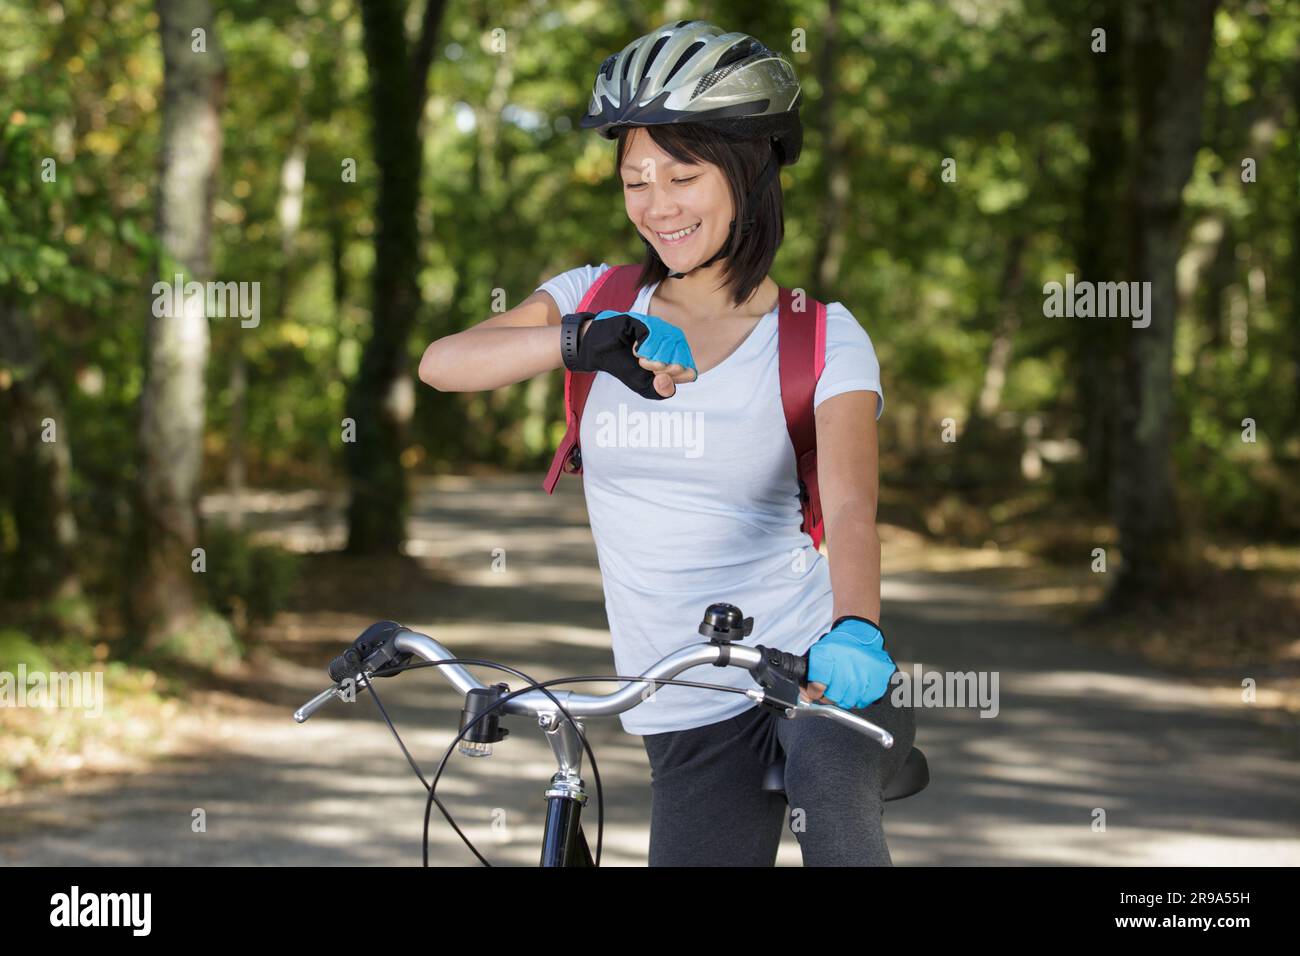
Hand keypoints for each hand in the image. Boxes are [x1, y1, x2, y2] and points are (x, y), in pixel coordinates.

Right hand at [570, 310, 696, 399]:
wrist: (600, 353)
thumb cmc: (625, 365)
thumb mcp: (644, 386)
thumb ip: (661, 390)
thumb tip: (668, 380)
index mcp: (676, 357)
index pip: (690, 372)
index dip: (675, 379)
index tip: (658, 378)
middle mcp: (673, 341)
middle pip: (681, 360)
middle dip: (661, 370)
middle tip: (644, 367)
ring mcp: (661, 329)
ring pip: (669, 347)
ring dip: (651, 359)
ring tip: (639, 358)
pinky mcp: (646, 321)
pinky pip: (652, 336)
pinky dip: (641, 348)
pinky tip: (634, 348)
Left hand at [803, 616, 895, 709]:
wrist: (861, 635)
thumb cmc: (839, 646)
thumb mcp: (818, 654)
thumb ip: (808, 676)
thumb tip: (807, 697)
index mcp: (828, 655)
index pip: (817, 686)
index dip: (815, 692)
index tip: (816, 691)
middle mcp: (847, 663)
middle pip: (833, 697)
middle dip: (830, 696)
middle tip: (832, 688)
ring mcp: (865, 672)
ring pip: (849, 701)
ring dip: (845, 696)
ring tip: (846, 684)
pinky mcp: (879, 679)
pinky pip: (864, 700)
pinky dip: (859, 697)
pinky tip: (858, 684)